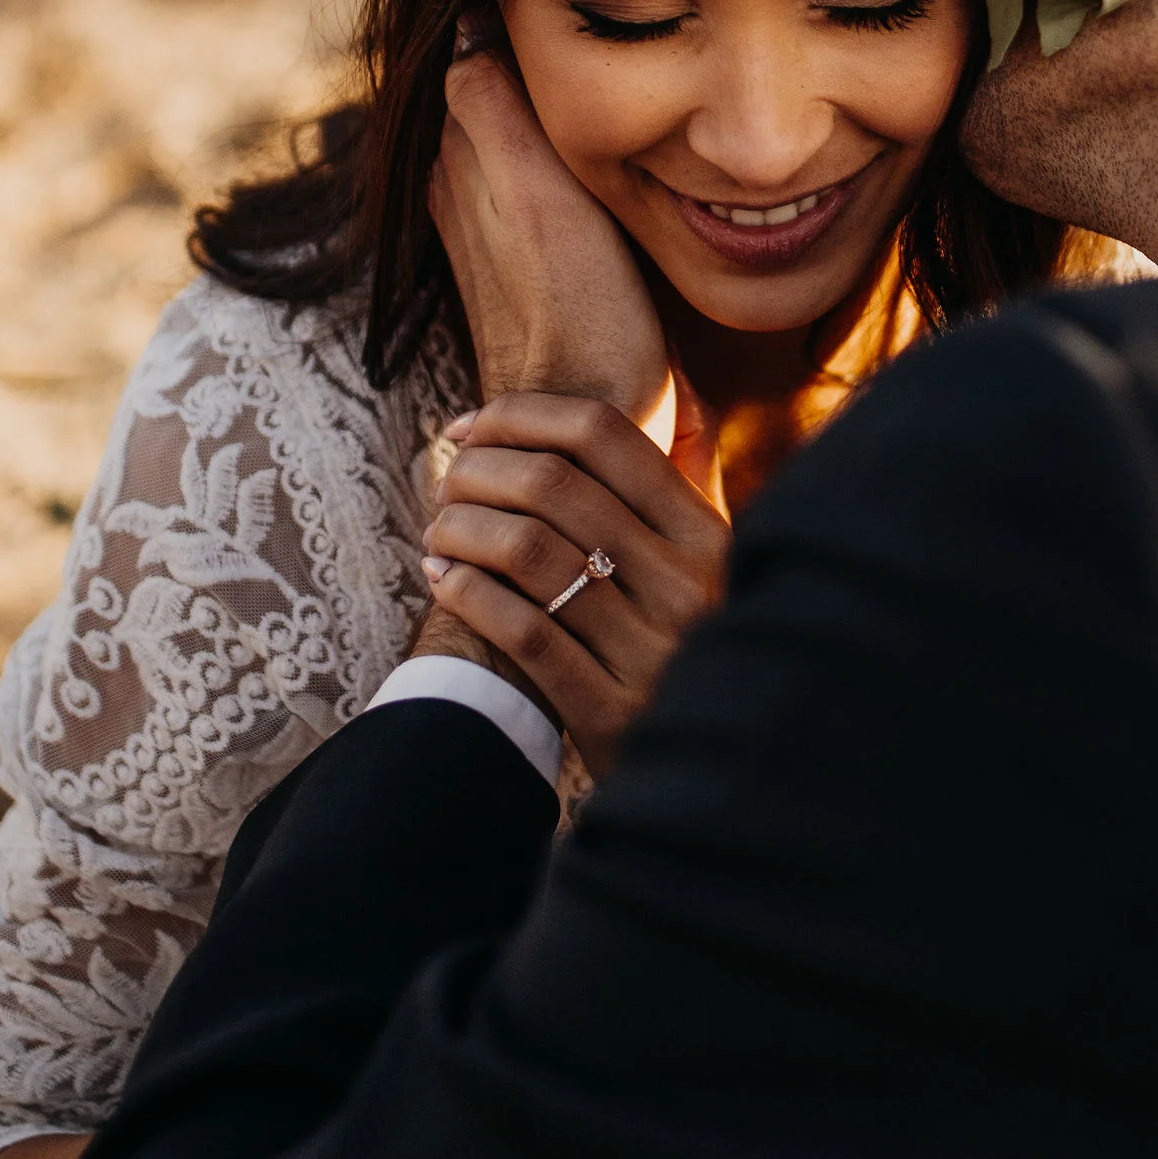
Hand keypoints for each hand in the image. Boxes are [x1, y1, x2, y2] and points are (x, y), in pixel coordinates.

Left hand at [420, 394, 729, 776]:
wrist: (718, 773)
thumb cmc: (700, 643)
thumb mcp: (719, 558)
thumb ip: (697, 477)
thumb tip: (672, 385)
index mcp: (709, 533)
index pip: (604, 434)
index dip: (520, 414)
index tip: (469, 424)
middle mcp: (685, 584)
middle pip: (553, 486)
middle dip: (475, 471)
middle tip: (443, 481)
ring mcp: (650, 650)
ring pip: (526, 553)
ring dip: (461, 529)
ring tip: (438, 530)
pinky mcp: (609, 711)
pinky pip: (520, 630)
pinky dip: (467, 592)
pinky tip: (444, 578)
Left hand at [430, 22, 669, 422]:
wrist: (588, 421)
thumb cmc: (576, 308)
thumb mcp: (537, 192)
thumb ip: (494, 104)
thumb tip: (467, 22)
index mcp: (461, 160)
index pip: (468, 59)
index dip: (506, 20)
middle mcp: (462, 192)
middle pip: (481, 95)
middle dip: (516, 55)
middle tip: (577, 12)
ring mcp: (490, 232)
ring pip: (505, 138)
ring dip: (534, 106)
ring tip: (588, 71)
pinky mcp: (528, 268)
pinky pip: (527, 183)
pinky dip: (547, 158)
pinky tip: (583, 158)